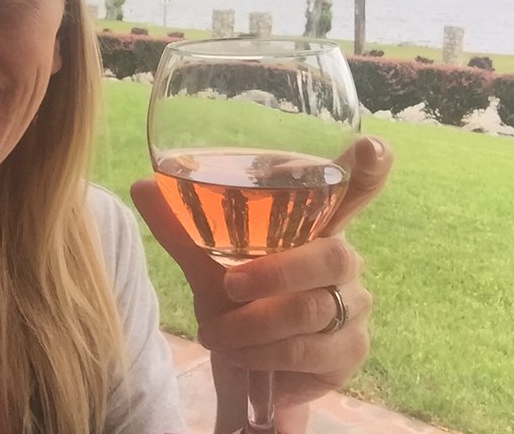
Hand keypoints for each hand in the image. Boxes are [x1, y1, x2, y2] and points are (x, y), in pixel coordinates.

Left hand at [131, 136, 391, 433]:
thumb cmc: (237, 300)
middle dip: (276, 272)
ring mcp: (353, 308)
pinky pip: (309, 351)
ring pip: (313, 310)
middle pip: (334, 255)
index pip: (358, 189)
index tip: (370, 147)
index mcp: (317, 226)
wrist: (243, 365)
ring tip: (216, 333)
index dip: (370, 169)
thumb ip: (182, 227)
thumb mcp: (207, 263)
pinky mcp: (349, 353)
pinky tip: (238, 355)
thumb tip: (142, 183)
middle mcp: (344, 261)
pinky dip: (262, 354)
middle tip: (229, 285)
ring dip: (254, 326)